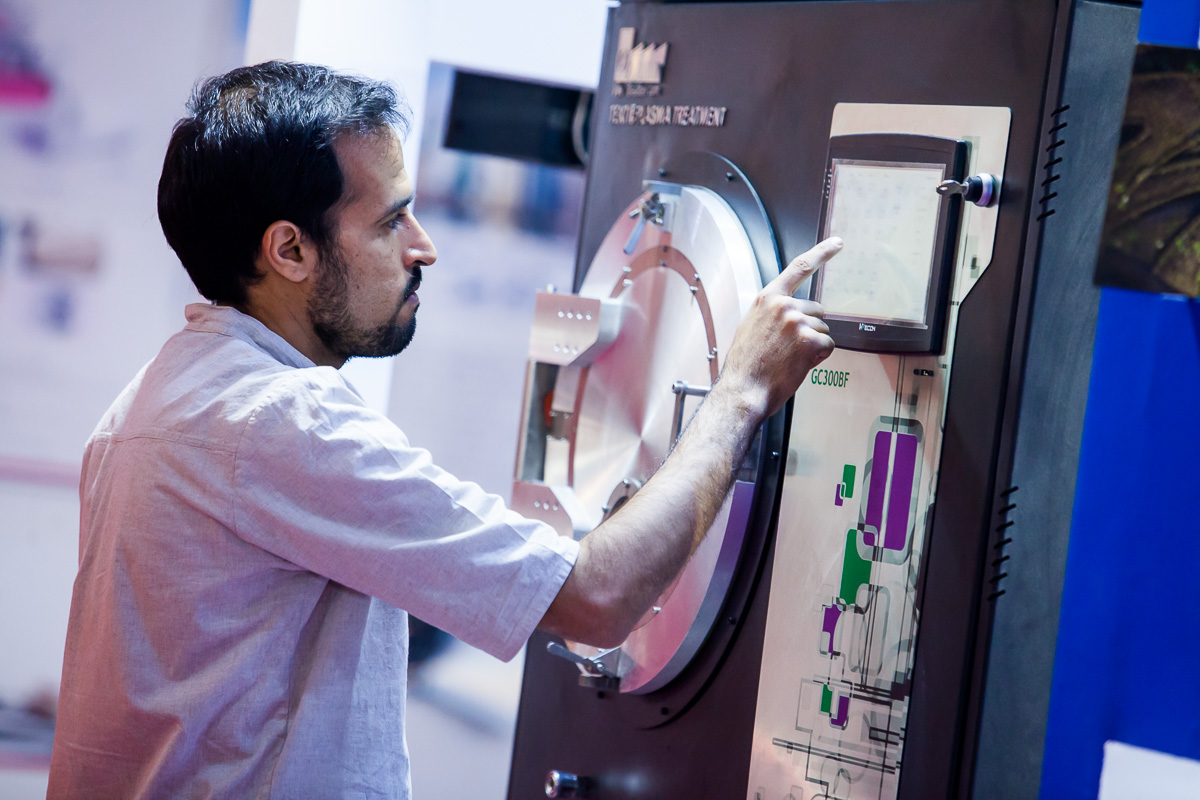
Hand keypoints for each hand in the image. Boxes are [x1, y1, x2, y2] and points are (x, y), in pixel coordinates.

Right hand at [718, 237, 841, 418]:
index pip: (799, 267)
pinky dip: (819, 357)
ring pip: (823, 329)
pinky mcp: (809, 340)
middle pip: (817, 310)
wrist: (743, 389)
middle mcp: (784, 305)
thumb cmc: (746, 365)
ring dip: (813, 345)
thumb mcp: (751, 326)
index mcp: (768, 298)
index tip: (837, 243)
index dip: (822, 253)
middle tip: (788, 348)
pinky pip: (828, 345)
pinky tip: (798, 364)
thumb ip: (772, 313)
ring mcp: (797, 321)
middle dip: (810, 328)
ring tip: (789, 358)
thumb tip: (791, 313)